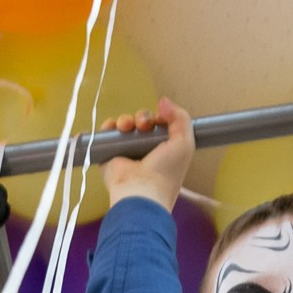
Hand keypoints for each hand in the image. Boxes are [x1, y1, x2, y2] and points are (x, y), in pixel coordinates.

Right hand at [102, 96, 194, 211]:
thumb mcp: (185, 143)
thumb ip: (181, 118)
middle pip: (142, 122)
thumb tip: (163, 101)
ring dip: (126, 120)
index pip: (161, 124)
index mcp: (164, 148)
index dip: (161, 117)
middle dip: (143, 117)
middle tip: (144, 126)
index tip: (161, 118)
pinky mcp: (109, 155)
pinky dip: (108, 126)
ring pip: (125, 125)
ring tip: (126, 127)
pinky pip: (107, 134)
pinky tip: (113, 127)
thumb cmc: (166, 171)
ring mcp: (126, 152)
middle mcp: (146, 150)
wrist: (141, 191)